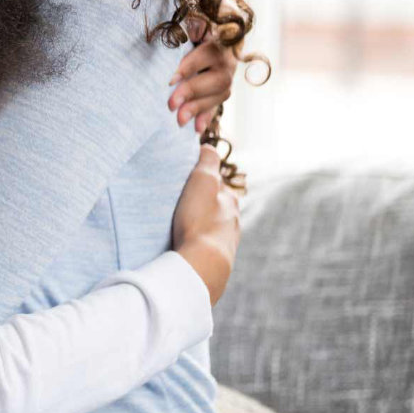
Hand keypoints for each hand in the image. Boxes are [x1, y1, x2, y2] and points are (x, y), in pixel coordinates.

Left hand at [169, 18, 238, 132]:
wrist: (216, 33)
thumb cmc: (195, 28)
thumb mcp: (193, 23)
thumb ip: (192, 27)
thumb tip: (190, 29)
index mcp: (219, 41)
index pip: (206, 55)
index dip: (189, 67)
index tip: (170, 80)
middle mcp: (228, 60)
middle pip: (217, 79)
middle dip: (192, 92)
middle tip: (170, 104)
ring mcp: (229, 76)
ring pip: (220, 94)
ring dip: (198, 108)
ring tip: (178, 120)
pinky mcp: (224, 90)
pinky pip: (218, 105)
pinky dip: (206, 117)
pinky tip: (196, 129)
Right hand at [171, 145, 240, 305]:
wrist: (202, 266)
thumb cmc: (200, 221)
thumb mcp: (202, 182)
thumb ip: (207, 162)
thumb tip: (209, 147)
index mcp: (231, 202)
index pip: (218, 186)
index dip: (202, 182)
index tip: (186, 183)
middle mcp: (233, 223)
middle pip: (216, 209)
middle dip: (201, 207)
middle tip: (180, 207)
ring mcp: (227, 245)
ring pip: (212, 230)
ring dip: (199, 227)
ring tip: (180, 228)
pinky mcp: (217, 264)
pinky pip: (206, 249)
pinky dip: (197, 245)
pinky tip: (185, 247)